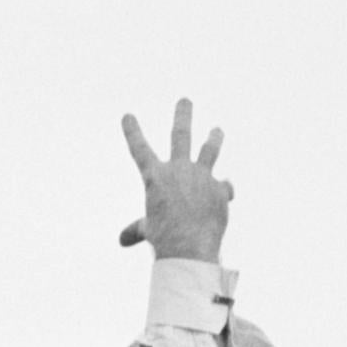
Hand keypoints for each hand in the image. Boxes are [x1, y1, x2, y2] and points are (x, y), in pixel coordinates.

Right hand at [116, 99, 232, 262]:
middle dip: (183, 115)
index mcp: (155, 177)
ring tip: (217, 130)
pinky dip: (222, 192)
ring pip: (210, 150)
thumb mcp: (147, 230)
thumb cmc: (164, 239)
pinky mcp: (220, 189)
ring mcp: (202, 177)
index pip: (140, 150)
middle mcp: (179, 170)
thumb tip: (122, 240)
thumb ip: (137, 229)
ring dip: (214, 138)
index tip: (128, 116)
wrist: (190, 246)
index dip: (133, 132)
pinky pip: (223, 188)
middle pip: (181, 135)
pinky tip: (224, 197)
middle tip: (186, 100)